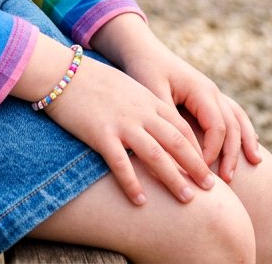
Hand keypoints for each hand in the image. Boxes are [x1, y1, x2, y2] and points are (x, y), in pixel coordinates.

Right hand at [42, 53, 215, 206]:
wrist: (61, 72)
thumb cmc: (92, 80)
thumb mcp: (126, 87)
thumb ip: (143, 105)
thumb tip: (157, 126)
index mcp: (147, 99)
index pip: (182, 127)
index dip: (198, 149)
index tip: (207, 167)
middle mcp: (140, 112)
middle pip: (176, 142)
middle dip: (196, 166)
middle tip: (210, 188)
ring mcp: (121, 123)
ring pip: (156, 155)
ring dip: (173, 178)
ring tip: (187, 198)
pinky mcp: (100, 133)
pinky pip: (121, 163)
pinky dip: (132, 183)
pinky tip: (140, 200)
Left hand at [115, 36, 262, 183]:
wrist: (142, 49)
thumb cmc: (145, 69)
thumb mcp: (153, 92)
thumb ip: (170, 120)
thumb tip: (185, 153)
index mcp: (200, 90)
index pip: (216, 126)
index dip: (211, 151)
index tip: (199, 169)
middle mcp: (212, 91)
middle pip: (232, 125)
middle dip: (231, 153)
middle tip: (227, 180)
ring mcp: (213, 92)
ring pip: (238, 118)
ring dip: (245, 141)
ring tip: (255, 162)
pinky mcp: (208, 96)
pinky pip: (233, 113)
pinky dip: (244, 129)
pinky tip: (250, 143)